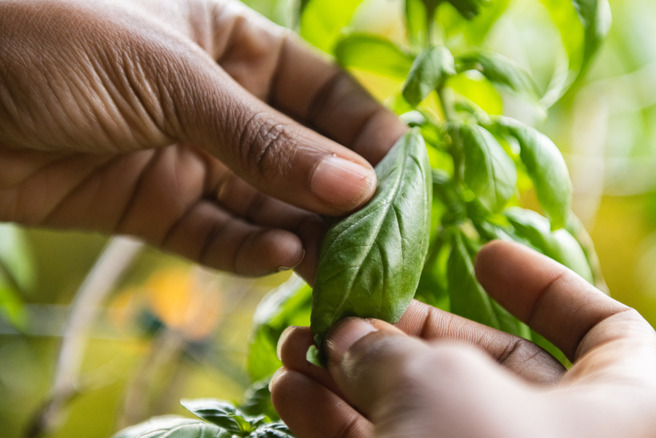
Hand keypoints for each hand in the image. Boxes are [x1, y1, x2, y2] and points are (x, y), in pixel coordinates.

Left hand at [0, 0, 404, 279]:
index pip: (323, 91)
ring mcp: (188, 156)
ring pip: (265, 203)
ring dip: (303, 234)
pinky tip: (279, 261)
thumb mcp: (171, 77)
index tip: (403, 177)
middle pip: (302, 156)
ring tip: (338, 266)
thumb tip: (356, 185)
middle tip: (378, 241)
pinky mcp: (153, 206)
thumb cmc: (48, 40)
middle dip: (341, 197)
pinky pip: (216, 236)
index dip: (367, 132)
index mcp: (231, 40)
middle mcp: (219, 101)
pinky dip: (248, 252)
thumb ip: (263, 139)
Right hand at [271, 240, 655, 437]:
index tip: (482, 251)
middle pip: (490, 366)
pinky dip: (346, 429)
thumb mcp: (441, 385)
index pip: (604, 325)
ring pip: (429, 415)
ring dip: (357, 380)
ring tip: (296, 347)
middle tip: (341, 310)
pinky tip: (292, 394)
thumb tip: (349, 336)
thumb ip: (395, 349)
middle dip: (406, 335)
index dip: (544, 283)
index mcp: (622, 407)